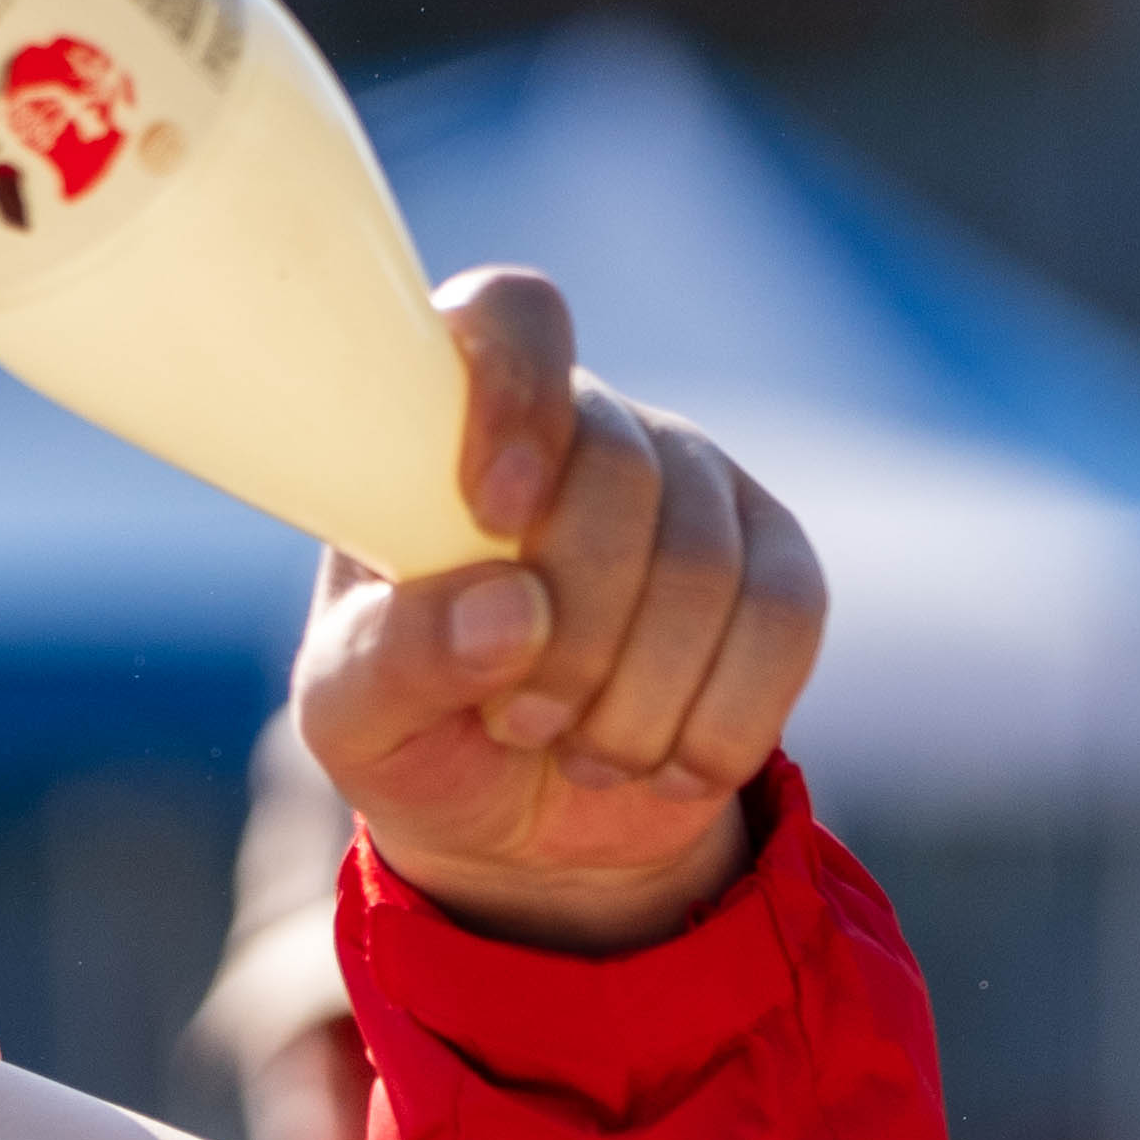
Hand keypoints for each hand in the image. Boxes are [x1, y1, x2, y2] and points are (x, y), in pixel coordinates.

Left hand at [297, 269, 824, 954]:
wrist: (521, 822)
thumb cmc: (414, 734)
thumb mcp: (354, 717)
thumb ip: (395, 658)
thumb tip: (509, 612)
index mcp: (454, 422)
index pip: (510, 317)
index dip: (515, 392)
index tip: (495, 509)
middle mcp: (583, 423)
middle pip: (618, 472)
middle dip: (572, 634)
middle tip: (518, 719)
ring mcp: (689, 481)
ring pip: (706, 564)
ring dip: (635, 703)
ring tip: (576, 749)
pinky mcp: (776, 558)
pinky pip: (785, 618)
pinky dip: (719, 722)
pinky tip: (663, 760)